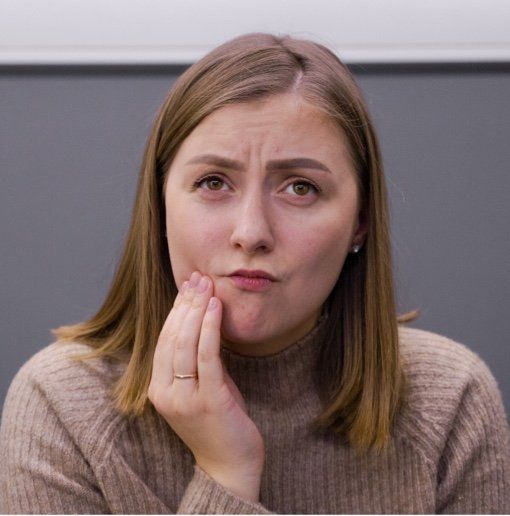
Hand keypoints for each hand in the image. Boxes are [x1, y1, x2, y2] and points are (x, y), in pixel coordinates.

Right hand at [148, 271, 264, 501]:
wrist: (229, 466)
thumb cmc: (218, 422)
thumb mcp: (202, 386)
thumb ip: (198, 360)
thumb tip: (203, 321)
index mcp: (158, 389)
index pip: (164, 340)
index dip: (175, 311)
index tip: (187, 286)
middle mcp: (166, 392)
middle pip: (172, 337)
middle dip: (185, 304)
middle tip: (197, 278)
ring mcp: (185, 398)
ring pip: (185, 344)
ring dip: (196, 310)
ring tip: (206, 286)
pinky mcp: (208, 400)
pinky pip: (207, 357)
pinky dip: (209, 329)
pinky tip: (215, 308)